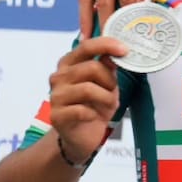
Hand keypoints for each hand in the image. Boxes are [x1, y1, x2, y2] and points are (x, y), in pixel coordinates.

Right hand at [48, 37, 125, 164]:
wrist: (83, 135)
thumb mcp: (107, 82)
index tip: (125, 50)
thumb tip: (115, 52)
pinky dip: (94, 114)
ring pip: (88, 89)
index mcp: (70, 64)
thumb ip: (109, 66)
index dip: (107, 45)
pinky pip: (81, 110)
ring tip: (108, 104)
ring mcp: (55, 96)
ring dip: (106, 97)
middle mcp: (59, 77)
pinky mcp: (56, 115)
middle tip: (113, 90)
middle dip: (109, 80)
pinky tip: (93, 116)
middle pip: (91, 67)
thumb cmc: (95, 105)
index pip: (86, 46)